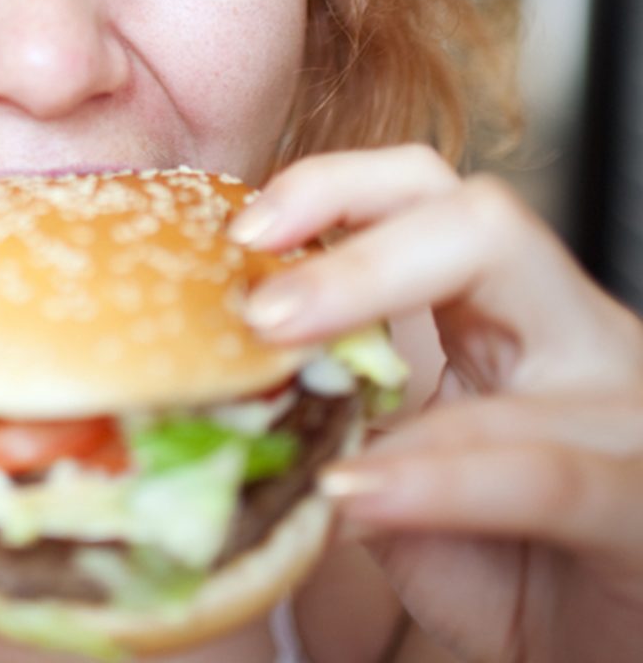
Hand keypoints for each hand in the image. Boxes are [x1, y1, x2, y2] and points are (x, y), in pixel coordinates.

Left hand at [230, 145, 642, 662]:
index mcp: (502, 309)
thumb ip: (326, 422)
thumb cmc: (495, 561)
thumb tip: (205, 395)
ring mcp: (620, 408)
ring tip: (279, 359)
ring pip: (525, 311)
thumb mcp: (393, 473)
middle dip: (360, 242)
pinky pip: (543, 470)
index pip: (424, 193)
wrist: (597, 662)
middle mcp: (571, 332)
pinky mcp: (641, 502)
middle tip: (263, 304)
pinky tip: (354, 489)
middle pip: (481, 218)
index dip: (333, 189)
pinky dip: (436, 477)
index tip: (242, 229)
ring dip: (382, 325)